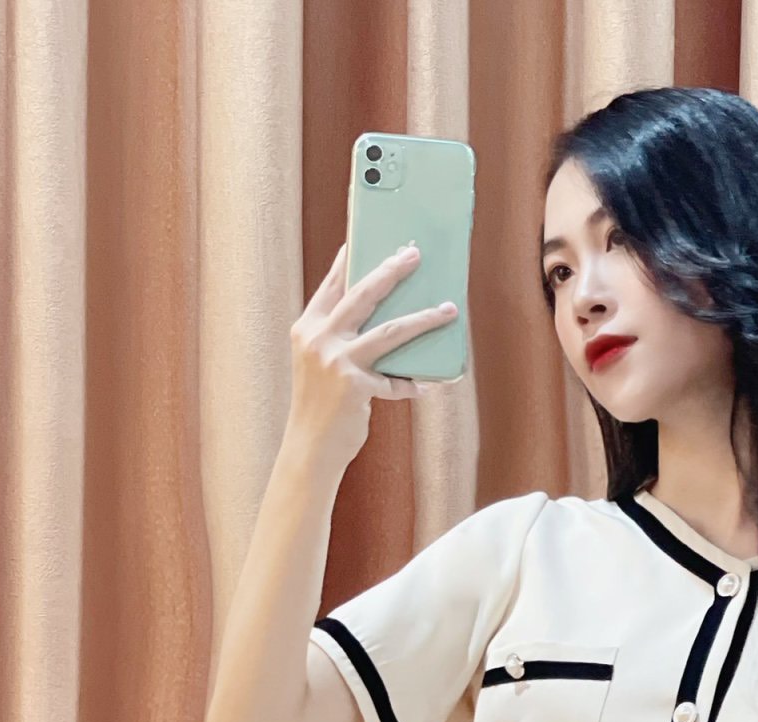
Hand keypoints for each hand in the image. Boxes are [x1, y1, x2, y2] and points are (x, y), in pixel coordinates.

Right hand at [287, 241, 461, 470]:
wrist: (310, 448)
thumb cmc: (319, 405)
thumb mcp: (319, 363)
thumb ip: (339, 338)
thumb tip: (384, 317)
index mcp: (307, 327)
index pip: (333, 283)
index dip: (351, 257)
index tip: (371, 236)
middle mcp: (319, 338)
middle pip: (363, 293)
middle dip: (392, 270)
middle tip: (415, 254)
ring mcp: (336, 361)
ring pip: (390, 330)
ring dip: (424, 319)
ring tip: (449, 310)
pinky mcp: (355, 386)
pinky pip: (396, 380)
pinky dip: (413, 384)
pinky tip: (427, 385)